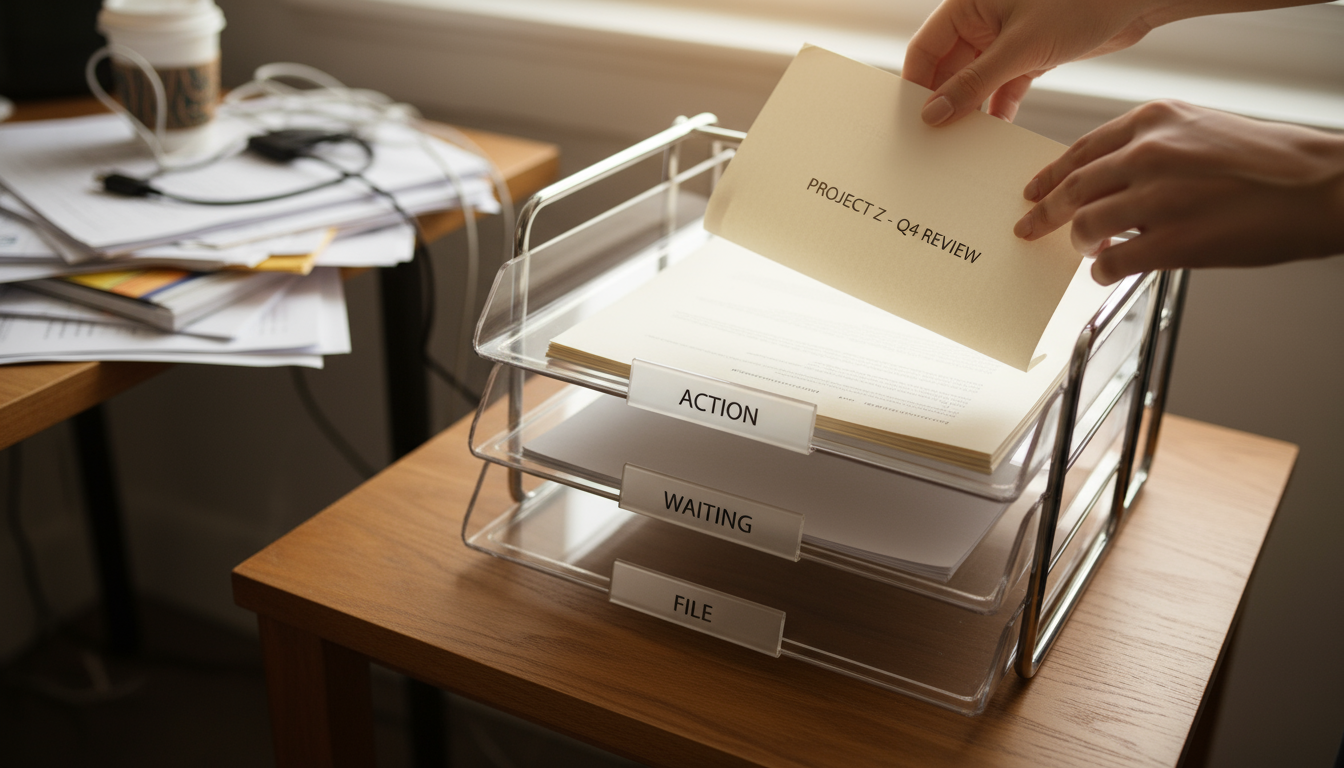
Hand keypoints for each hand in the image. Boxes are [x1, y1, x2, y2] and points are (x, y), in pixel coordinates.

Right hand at [903, 0, 1159, 123]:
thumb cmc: (1081, 2)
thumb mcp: (1020, 47)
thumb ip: (974, 83)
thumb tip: (933, 113)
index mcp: (967, 4)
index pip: (924, 49)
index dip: (915, 85)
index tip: (912, 122)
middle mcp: (981, 20)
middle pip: (946, 69)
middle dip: (943, 103)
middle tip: (935, 140)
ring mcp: (1005, 39)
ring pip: (974, 81)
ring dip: (971, 110)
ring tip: (964, 143)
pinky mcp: (1029, 54)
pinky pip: (1002, 87)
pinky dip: (999, 108)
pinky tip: (997, 133)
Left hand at [1013, 101, 1343, 283]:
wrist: (1321, 187)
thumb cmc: (1265, 162)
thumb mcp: (1198, 130)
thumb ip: (1147, 149)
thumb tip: (1103, 182)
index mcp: (1153, 120)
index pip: (1080, 151)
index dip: (1049, 176)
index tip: (1032, 192)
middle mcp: (1149, 154)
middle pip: (1072, 189)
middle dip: (1044, 214)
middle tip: (1028, 228)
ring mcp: (1158, 198)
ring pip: (1084, 226)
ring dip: (1079, 244)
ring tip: (1090, 249)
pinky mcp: (1172, 241)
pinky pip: (1110, 262)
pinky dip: (1101, 271)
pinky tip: (1107, 271)